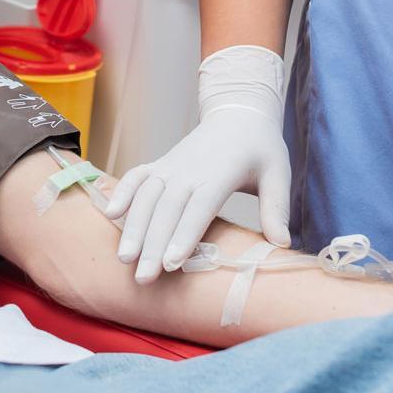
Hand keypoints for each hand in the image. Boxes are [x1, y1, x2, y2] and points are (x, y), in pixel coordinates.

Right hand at [105, 46, 290, 282]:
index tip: (171, 263)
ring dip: (133, 228)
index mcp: (220, 173)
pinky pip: (136, 177)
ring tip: (124, 259)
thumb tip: (282, 244)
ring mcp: (171, 166)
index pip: (199, 207)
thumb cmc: (261, 148)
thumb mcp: (278, 172)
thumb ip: (277, 208)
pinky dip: (121, 192)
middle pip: (167, 210)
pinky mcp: (160, 165)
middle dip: (152, 245)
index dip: (184, 235)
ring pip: (146, 197)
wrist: (238, 113)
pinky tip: (110, 215)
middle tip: (143, 278)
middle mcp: (189, 169)